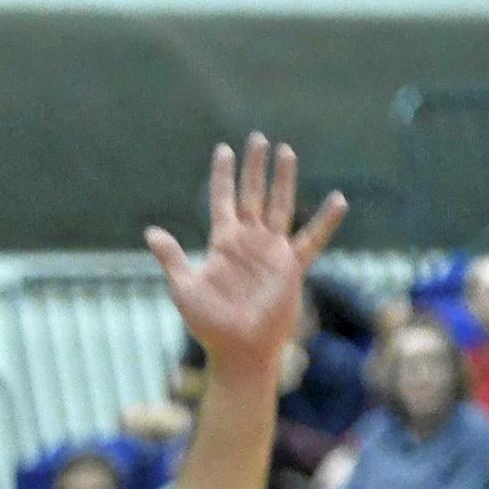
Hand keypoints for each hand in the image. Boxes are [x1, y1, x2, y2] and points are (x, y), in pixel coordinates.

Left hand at [145, 137, 346, 385]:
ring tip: (287, 151)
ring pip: (279, 206)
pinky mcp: (292, 266)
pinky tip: (338, 199)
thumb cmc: (210, 325)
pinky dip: (325, 220)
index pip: (222, 200)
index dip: (222, 176)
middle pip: (252, 194)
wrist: (240, 351)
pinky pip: (312, 239)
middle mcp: (248, 242)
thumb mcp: (185, 289)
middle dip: (254, 167)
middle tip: (257, 138)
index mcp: (222, 243)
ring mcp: (271, 251)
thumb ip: (172, 258)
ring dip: (283, 180)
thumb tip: (151, 232)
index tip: (223, 150)